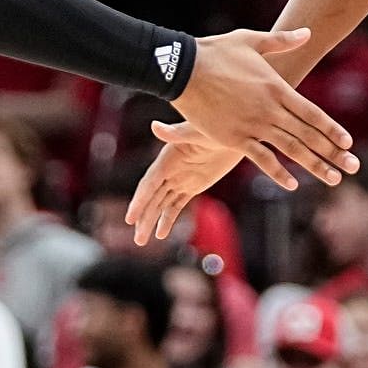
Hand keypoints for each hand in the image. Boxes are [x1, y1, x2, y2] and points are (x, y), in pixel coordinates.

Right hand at [127, 122, 242, 245]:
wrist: (237, 133)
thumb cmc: (216, 126)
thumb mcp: (198, 131)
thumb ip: (176, 132)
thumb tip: (154, 126)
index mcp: (167, 158)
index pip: (149, 183)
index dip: (139, 201)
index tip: (130, 218)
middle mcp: (169, 170)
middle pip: (152, 198)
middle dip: (144, 219)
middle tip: (138, 240)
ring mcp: (180, 180)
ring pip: (161, 204)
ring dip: (151, 222)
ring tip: (141, 241)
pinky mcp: (192, 187)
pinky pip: (176, 206)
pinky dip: (168, 220)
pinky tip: (161, 234)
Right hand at [166, 29, 356, 195]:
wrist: (182, 69)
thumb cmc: (215, 52)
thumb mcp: (251, 41)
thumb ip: (281, 41)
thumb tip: (306, 32)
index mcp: (277, 88)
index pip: (313, 113)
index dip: (332, 129)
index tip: (348, 143)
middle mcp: (270, 110)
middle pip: (308, 135)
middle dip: (333, 152)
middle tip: (353, 167)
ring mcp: (253, 126)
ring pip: (290, 150)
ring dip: (313, 165)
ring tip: (332, 179)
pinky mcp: (234, 138)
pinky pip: (261, 159)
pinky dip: (278, 173)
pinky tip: (292, 184)